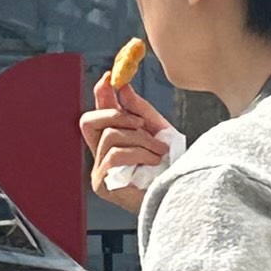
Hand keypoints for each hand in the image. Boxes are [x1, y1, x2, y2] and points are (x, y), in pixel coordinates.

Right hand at [83, 75, 175, 213]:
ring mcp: (99, 171)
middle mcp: (100, 156)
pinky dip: (139, 154)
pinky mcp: (103, 185)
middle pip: (89, 121)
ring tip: (160, 152)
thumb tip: (123, 86)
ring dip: (141, 140)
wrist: (182, 194)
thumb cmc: (171, 168)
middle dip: (115, 114)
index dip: (100, 95)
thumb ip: (140, 110)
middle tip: (141, 122)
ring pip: (110, 136)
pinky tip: (154, 162)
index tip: (109, 76)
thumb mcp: (158, 131)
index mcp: (112, 143)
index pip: (96, 114)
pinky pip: (114, 155)